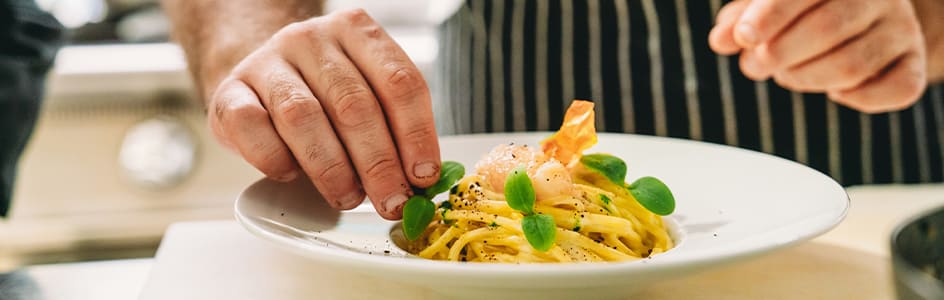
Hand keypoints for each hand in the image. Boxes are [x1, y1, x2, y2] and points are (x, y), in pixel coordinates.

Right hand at [207, 9, 439, 219]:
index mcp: (357, 32)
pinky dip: (276, 160)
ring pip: (304, 117)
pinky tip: (292, 174)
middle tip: (391, 201)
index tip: (422, 176)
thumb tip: (420, 181)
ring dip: (332, 168)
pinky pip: (253, 129)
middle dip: (378, 163)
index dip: (416, 135)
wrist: (259, 79)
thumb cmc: (322, 94)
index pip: (399, 83)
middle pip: (354, 104)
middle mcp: (311, 38)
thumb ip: (394, 130)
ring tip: (348, 196)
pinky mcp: (229, 91)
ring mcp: (267, 61)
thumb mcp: (367, 96)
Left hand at [709, 0, 927, 112]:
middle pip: (828, 28)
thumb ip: (742, 20)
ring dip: (806, 78)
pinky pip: (891, 91)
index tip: (744, 37)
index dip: (772, 14)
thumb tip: (721, 39)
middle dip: (780, 54)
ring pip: (851, 65)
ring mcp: (901, 29)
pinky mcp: (914, 64)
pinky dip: (855, 98)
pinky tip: (834, 89)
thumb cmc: (804, 11)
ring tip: (786, 74)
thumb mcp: (767, 8)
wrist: (863, 19)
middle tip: (755, 65)